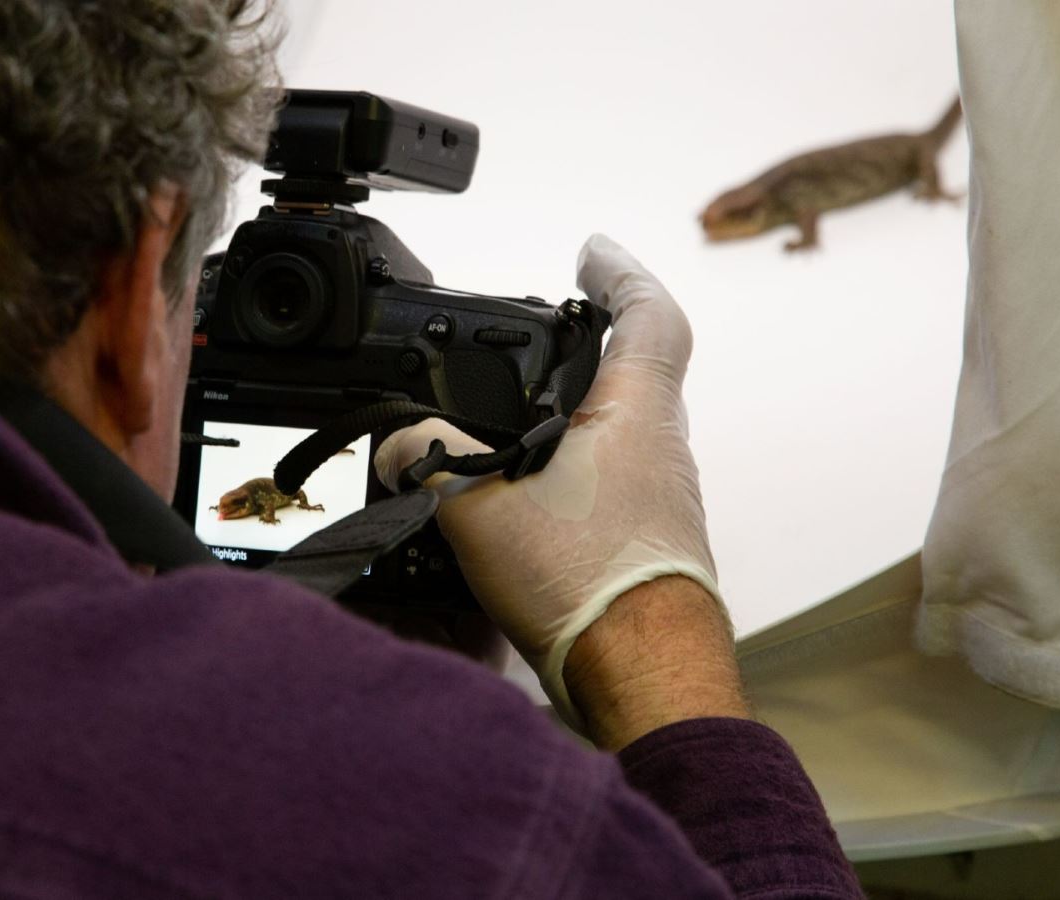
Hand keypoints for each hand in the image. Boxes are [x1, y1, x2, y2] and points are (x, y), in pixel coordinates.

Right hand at [375, 234, 727, 736]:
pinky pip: (615, 481)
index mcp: (637, 414)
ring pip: (626, 431)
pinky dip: (576, 467)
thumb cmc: (589, 589)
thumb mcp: (480, 507)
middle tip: (552, 329)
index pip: (649, 315)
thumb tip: (396, 446)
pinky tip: (530, 494)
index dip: (621, 273)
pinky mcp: (648, 542)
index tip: (591, 254)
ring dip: (582, 412)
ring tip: (524, 414)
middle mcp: (662, 448)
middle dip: (595, 345)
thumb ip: (428, 460)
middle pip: (640, 371)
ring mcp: (662, 498)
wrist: (644, 677)